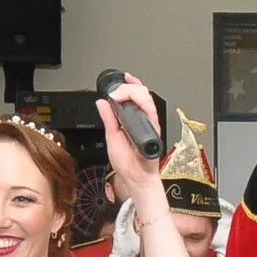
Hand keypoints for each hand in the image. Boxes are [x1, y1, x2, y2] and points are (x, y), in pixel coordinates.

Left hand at [100, 77, 162, 199]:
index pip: (135, 96)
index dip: (131, 84)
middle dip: (129, 88)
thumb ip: (108, 119)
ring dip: (133, 94)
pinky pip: (151, 114)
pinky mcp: (154, 131)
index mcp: (133, 120)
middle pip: (143, 94)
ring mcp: (150, 125)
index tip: (124, 78)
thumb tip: (102, 103)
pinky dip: (142, 105)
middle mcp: (143, 120)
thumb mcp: (111, 136)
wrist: (135, 178)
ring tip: (121, 96)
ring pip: (148, 100)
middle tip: (117, 92)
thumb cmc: (127, 162)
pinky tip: (132, 104)